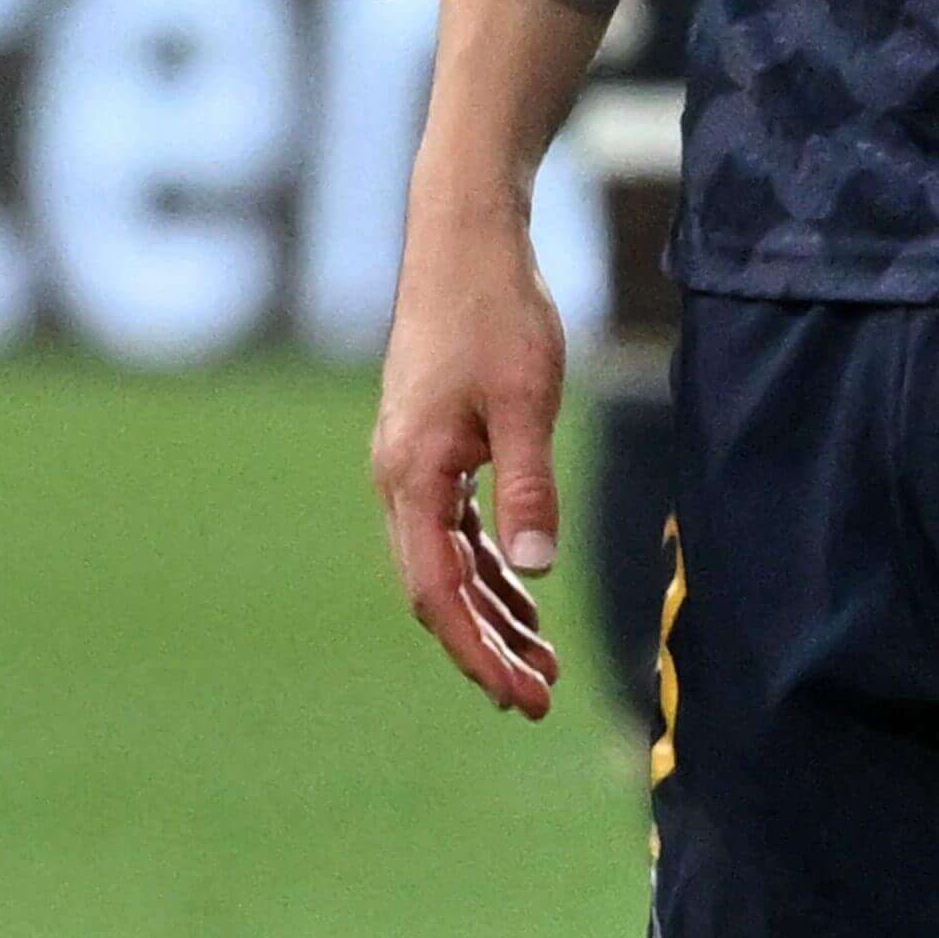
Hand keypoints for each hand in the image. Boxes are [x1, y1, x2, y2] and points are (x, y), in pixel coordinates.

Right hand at [368, 210, 571, 719]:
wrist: (463, 236)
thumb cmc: (497, 310)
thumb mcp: (527, 400)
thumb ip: (528, 487)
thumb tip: (534, 570)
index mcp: (413, 474)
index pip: (437, 591)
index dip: (476, 651)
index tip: (517, 697)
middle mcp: (398, 478)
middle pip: (435, 590)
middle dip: (484, 649)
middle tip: (537, 700)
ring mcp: (410, 464)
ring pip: (444, 564)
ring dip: (489, 614)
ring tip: (540, 663)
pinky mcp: (430, 448)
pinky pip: (453, 530)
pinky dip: (487, 569)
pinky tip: (522, 595)